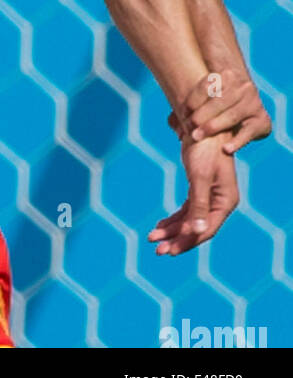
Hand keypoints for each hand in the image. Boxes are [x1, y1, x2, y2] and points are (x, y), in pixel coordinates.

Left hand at [148, 134, 238, 256]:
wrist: (201, 126)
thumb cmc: (204, 150)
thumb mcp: (200, 178)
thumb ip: (199, 205)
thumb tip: (197, 231)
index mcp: (225, 202)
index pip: (206, 230)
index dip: (187, 241)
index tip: (169, 250)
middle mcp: (220, 203)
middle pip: (197, 228)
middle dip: (176, 239)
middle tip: (157, 250)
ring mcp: (210, 197)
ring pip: (190, 220)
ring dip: (172, 230)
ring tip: (152, 238)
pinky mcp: (199, 189)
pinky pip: (187, 210)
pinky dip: (174, 218)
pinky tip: (160, 224)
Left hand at [168, 68, 271, 154]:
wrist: (246, 103)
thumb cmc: (216, 102)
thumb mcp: (205, 97)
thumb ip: (189, 106)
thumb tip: (172, 124)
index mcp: (227, 76)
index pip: (208, 86)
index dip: (193, 100)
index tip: (182, 113)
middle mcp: (243, 87)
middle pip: (218, 101)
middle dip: (201, 116)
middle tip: (189, 129)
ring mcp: (254, 103)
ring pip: (231, 116)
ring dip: (213, 127)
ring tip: (197, 136)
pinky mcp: (262, 121)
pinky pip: (249, 132)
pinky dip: (237, 141)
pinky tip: (226, 149)